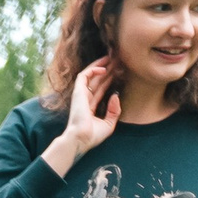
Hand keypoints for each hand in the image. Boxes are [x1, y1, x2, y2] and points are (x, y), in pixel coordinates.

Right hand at [43, 57, 120, 173]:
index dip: (109, 80)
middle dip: (108, 70)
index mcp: (90, 108)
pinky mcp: (78, 92)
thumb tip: (115, 95)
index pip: (100, 90)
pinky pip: (84, 75)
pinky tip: (104, 68)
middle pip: (97, 81)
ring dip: (101, 66)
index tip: (119, 73)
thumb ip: (114, 111)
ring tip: (112, 58)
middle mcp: (85, 100)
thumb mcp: (109, 125)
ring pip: (91, 75)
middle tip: (118, 61)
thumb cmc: (92, 136)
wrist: (81, 138)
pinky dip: (93, 70)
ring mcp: (81, 95)